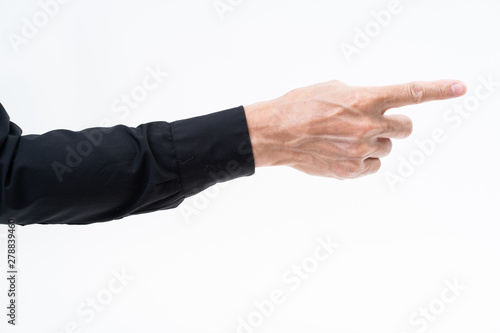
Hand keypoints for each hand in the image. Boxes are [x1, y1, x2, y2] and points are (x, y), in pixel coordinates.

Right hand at [244, 79, 466, 178]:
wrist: (275, 134)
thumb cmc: (299, 106)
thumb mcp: (333, 89)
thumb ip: (361, 97)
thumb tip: (373, 108)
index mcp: (365, 100)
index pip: (411, 93)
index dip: (439, 90)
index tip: (459, 88)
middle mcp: (368, 126)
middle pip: (405, 129)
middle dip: (393, 126)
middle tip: (371, 123)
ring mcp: (361, 151)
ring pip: (387, 149)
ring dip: (374, 143)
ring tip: (346, 139)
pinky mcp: (352, 172)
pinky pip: (373, 166)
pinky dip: (364, 160)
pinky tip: (343, 153)